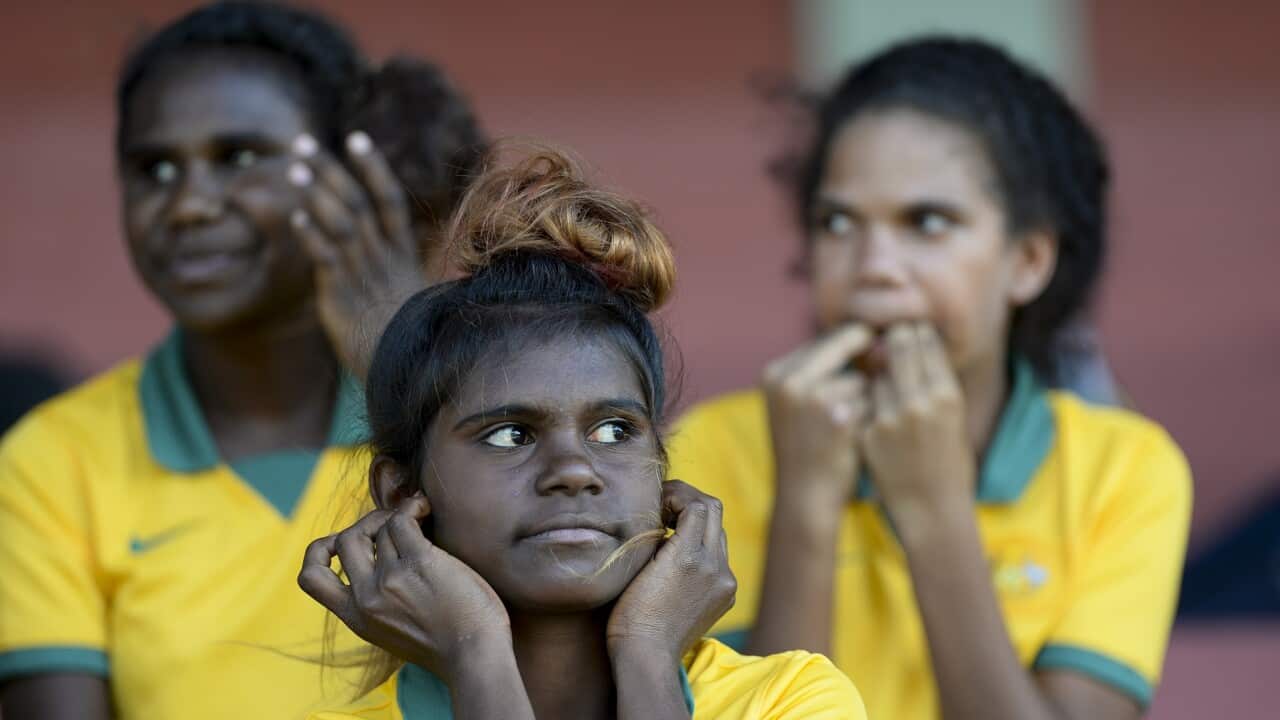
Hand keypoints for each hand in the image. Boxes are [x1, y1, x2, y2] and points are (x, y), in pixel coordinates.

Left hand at [289, 131, 426, 378]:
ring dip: (317, 193)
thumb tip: (385, 254)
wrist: (410, 373)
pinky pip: (328, 259)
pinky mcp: (345, 298)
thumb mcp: (411, 299)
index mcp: (403, 255)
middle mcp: (385, 259)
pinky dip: (311, 235)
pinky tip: (294, 217)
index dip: (373, 167)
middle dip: (330, 169)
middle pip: (358, 201)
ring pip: (343, 222)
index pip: (390, 200)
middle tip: (303, 141)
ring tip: (294, 168)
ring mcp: (365, 276)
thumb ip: (396, 272)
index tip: (355, 137)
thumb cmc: (410, 341)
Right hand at [298, 497, 511, 679]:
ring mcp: (391, 579)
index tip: (339, 542)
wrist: (475, 657)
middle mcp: (367, 598)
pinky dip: (413, 506)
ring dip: (399, 515)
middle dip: (366, 524)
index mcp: (356, 618)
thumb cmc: (448, 645)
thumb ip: (377, 605)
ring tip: (419, 515)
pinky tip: (425, 509)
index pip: (310, 578)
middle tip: (391, 524)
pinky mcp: (419, 562)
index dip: (318, 551)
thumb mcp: (393, 633)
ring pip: (383, 528)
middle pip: (346, 540)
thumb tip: (377, 561)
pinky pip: (403, 519)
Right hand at [606, 481, 736, 662]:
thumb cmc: (629, 613)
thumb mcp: (637, 565)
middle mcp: (714, 567)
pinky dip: (703, 548)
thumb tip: (665, 515)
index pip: (697, 504)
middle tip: (667, 504)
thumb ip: (658, 535)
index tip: (657, 500)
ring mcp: (724, 582)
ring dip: (698, 524)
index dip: (677, 494)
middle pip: (714, 512)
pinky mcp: (726, 595)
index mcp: (689, 556)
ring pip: (718, 534)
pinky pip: (720, 558)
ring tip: (671, 528)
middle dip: (690, 501)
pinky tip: (681, 557)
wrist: (647, 656)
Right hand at [762, 324, 872, 513]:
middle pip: (844, 349)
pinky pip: (871, 401)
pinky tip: (857, 439)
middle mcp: (788, 380)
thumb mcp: (797, 403)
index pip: (823, 341)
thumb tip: (870, 334)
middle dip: (861, 367)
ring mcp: (811, 397)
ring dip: (867, 398)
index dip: (848, 352)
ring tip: (849, 428)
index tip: (856, 373)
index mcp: (775, 372)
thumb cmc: (807, 448)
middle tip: (862, 396)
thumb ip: (822, 369)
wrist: (804, 497)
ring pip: (861, 378)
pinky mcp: (837, 416)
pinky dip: (871, 418)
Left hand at [861, 322, 974, 533]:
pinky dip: (866, 398)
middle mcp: (920, 401)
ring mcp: (891, 416)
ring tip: (881, 374)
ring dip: (878, 371)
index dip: (916, 331)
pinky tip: (869, 404)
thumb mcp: (954, 418)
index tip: (909, 325)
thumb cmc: (949, 464)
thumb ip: (935, 385)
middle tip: (889, 332)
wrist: (932, 508)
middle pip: (899, 348)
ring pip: (877, 373)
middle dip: (893, 338)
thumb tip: (917, 348)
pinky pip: (864, 401)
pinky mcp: (869, 431)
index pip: (927, 344)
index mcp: (948, 394)